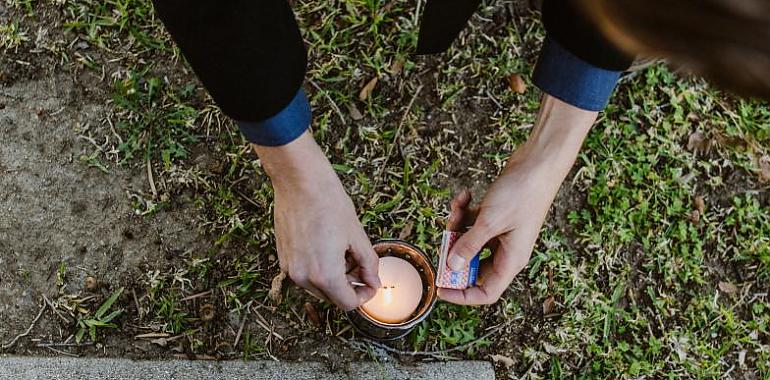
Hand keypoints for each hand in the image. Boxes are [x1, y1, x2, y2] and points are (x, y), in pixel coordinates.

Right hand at [253, 131, 380, 309]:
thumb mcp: (357, 235)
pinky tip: (327, 246)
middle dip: (349, 286)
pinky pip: (305, 273)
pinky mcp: (283, 257)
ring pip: (318, 286)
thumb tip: (373, 281)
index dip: (364, 296)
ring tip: (344, 252)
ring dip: (334, 278)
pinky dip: (318, 268)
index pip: (347, 304)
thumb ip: (368, 263)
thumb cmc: (329, 203)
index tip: (371, 283)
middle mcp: (303, 277)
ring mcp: (290, 268)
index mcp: (325, 275)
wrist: (299, 181)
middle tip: (361, 265)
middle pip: (332, 297)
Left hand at [439, 96, 597, 304]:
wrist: (538, 163)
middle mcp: (507, 250)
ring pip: (470, 241)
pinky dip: (464, 211)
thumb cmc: (522, 193)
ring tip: (457, 207)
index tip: (440, 289)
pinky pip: (473, 222)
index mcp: (511, 260)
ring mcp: (502, 233)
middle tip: (443, 239)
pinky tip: (465, 194)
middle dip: (454, 253)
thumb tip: (451, 267)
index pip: (485, 292)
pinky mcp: (496, 217)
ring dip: (457, 226)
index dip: (462, 295)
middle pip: (473, 266)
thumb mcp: (489, 222)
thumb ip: (468, 246)